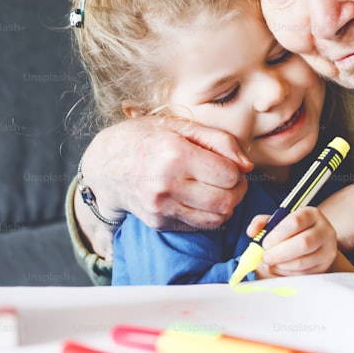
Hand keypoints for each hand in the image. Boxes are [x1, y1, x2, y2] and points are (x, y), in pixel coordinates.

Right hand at [76, 116, 252, 257]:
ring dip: (227, 206)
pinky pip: (199, 226)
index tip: (230, 164)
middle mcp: (166, 184)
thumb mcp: (182, 126)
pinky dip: (209, 215)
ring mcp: (160, 207)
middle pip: (226, 201)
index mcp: (174, 154)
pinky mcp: (158, 223)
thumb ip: (220, 141)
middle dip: (238, 191)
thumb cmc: (147, 138)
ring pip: (217, 219)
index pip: (228, 175)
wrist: (106, 164)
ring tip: (219, 190)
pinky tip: (202, 199)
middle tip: (231, 179)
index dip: (237, 170)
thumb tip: (247, 166)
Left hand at [249, 208, 338, 276]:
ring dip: (281, 265)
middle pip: (303, 243)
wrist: (313, 242)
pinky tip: (280, 268)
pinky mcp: (324, 266)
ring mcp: (327, 250)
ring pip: (302, 262)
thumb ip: (262, 223)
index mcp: (311, 214)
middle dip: (279, 253)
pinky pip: (303, 274)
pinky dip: (287, 274)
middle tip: (265, 257)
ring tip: (271, 263)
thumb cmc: (292, 232)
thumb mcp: (278, 222)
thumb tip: (252, 231)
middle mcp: (324, 230)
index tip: (265, 243)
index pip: (295, 222)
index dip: (277, 234)